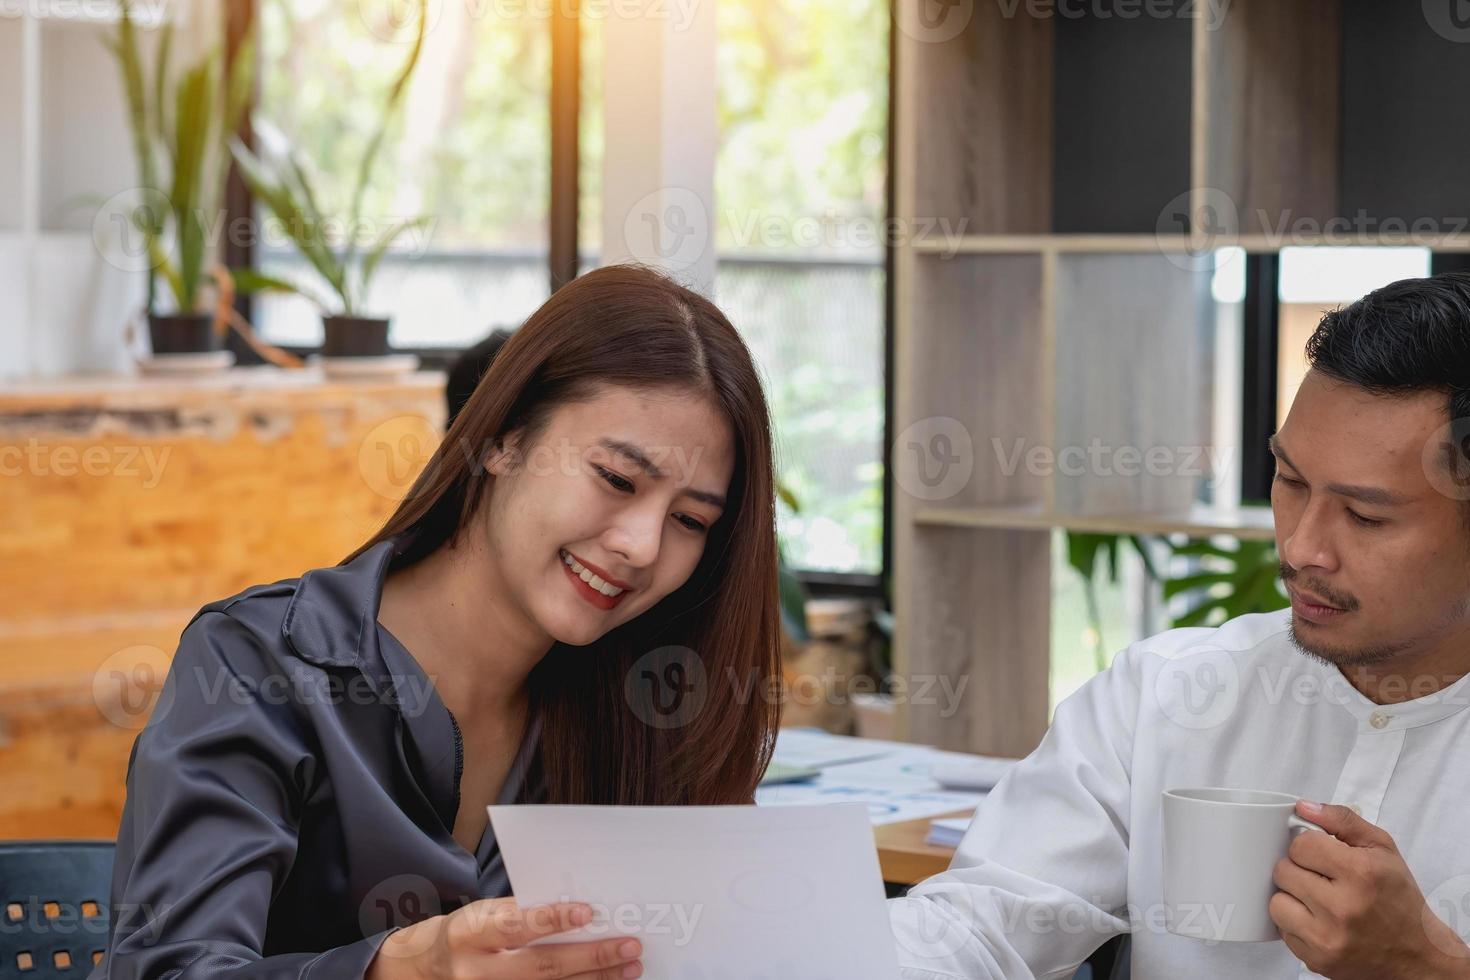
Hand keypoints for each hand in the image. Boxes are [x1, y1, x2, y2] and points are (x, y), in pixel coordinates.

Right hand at [366, 899, 642, 979]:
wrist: (424, 969)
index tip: (588, 912)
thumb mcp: (483, 913)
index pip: (514, 925)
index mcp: (471, 934)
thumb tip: (579, 909)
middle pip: (541, 967)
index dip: (551, 919)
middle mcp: (478, 971)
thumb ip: (522, 911)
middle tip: (630, 945)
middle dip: (591, 957)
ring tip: (630, 967)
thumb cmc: (467, 932)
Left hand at [1269, 800, 1469, 978]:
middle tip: (1320, 877)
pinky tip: (1318, 920)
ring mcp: (1327, 938)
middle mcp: (1342, 907)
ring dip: (1292, 898)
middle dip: (1299, 870)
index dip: (1309, 846)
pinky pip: (1283, 931)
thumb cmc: (1398, 898)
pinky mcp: (1317, 960)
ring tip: (1316, 899)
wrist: (1416, 953)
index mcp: (1360, 874)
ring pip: (1277, 903)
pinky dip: (1296, 923)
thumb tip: (1303, 807)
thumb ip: (1342, 820)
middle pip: (1283, 872)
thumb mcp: (1382, 848)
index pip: (1301, 845)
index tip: (1322, 854)